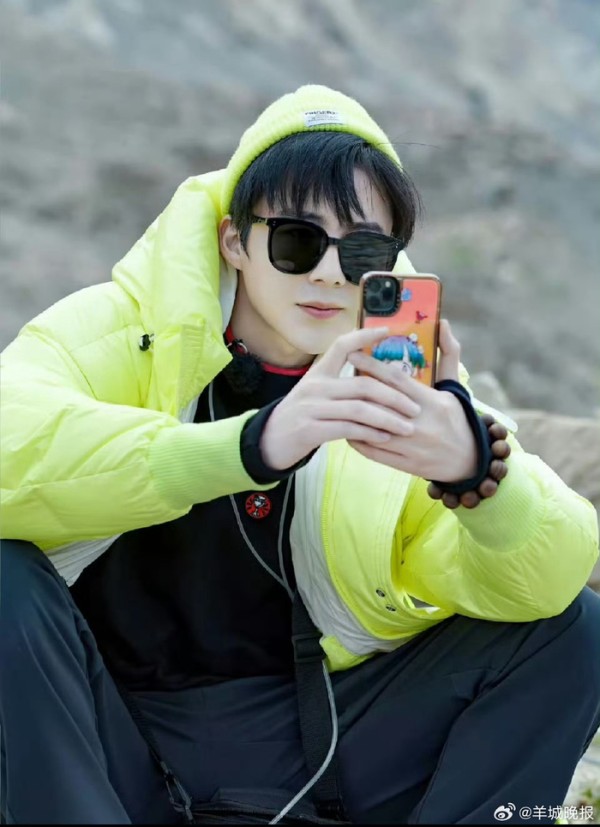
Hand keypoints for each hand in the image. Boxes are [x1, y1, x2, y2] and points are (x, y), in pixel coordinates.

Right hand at [259, 326, 421, 470]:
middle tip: (414, 407)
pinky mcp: (311, 430)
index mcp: (318, 373)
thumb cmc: (300, 416)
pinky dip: (370, 433)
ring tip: (407, 427)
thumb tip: (374, 378)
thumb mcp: (315, 393)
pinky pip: (348, 429)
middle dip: (394, 396)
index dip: (364, 335)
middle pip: (362, 385)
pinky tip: (385, 437)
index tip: (388, 330)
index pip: (341, 346)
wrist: (270, 441)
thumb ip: (339, 384)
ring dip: (388, 419)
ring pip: (359, 409)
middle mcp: (315, 387)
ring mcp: (312, 408)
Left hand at [345, 319, 478, 481]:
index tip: (352, 353)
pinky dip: (357, 439)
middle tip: (338, 377)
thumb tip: (442, 323)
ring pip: (372, 428)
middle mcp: (420, 423)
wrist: (470, 462)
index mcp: (432, 401)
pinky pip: (373, 451)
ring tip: (339, 403)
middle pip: (380, 403)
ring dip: (353, 415)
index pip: (396, 379)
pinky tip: (348, 428)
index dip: (372, 364)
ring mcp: (412, 445)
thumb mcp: (456, 387)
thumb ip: (449, 353)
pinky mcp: (405, 463)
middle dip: (356, 388)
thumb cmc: (459, 419)